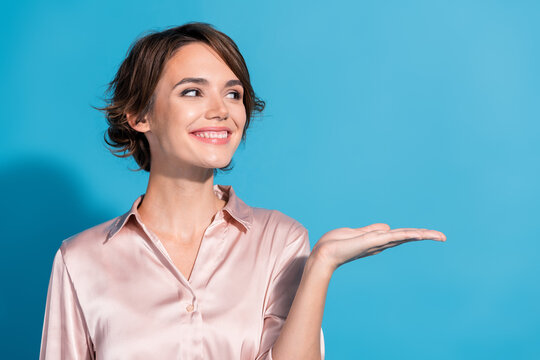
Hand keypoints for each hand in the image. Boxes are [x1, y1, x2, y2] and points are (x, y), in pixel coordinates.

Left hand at [311, 223, 445, 272]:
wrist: (324, 254)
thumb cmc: (335, 244)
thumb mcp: (356, 233)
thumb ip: (371, 230)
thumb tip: (387, 227)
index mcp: (377, 240)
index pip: (400, 235)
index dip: (414, 233)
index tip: (428, 233)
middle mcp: (380, 243)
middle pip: (406, 237)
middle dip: (425, 235)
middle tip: (443, 237)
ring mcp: (377, 243)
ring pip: (404, 236)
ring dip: (421, 235)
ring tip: (438, 235)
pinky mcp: (372, 242)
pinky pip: (393, 236)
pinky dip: (406, 235)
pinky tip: (419, 234)